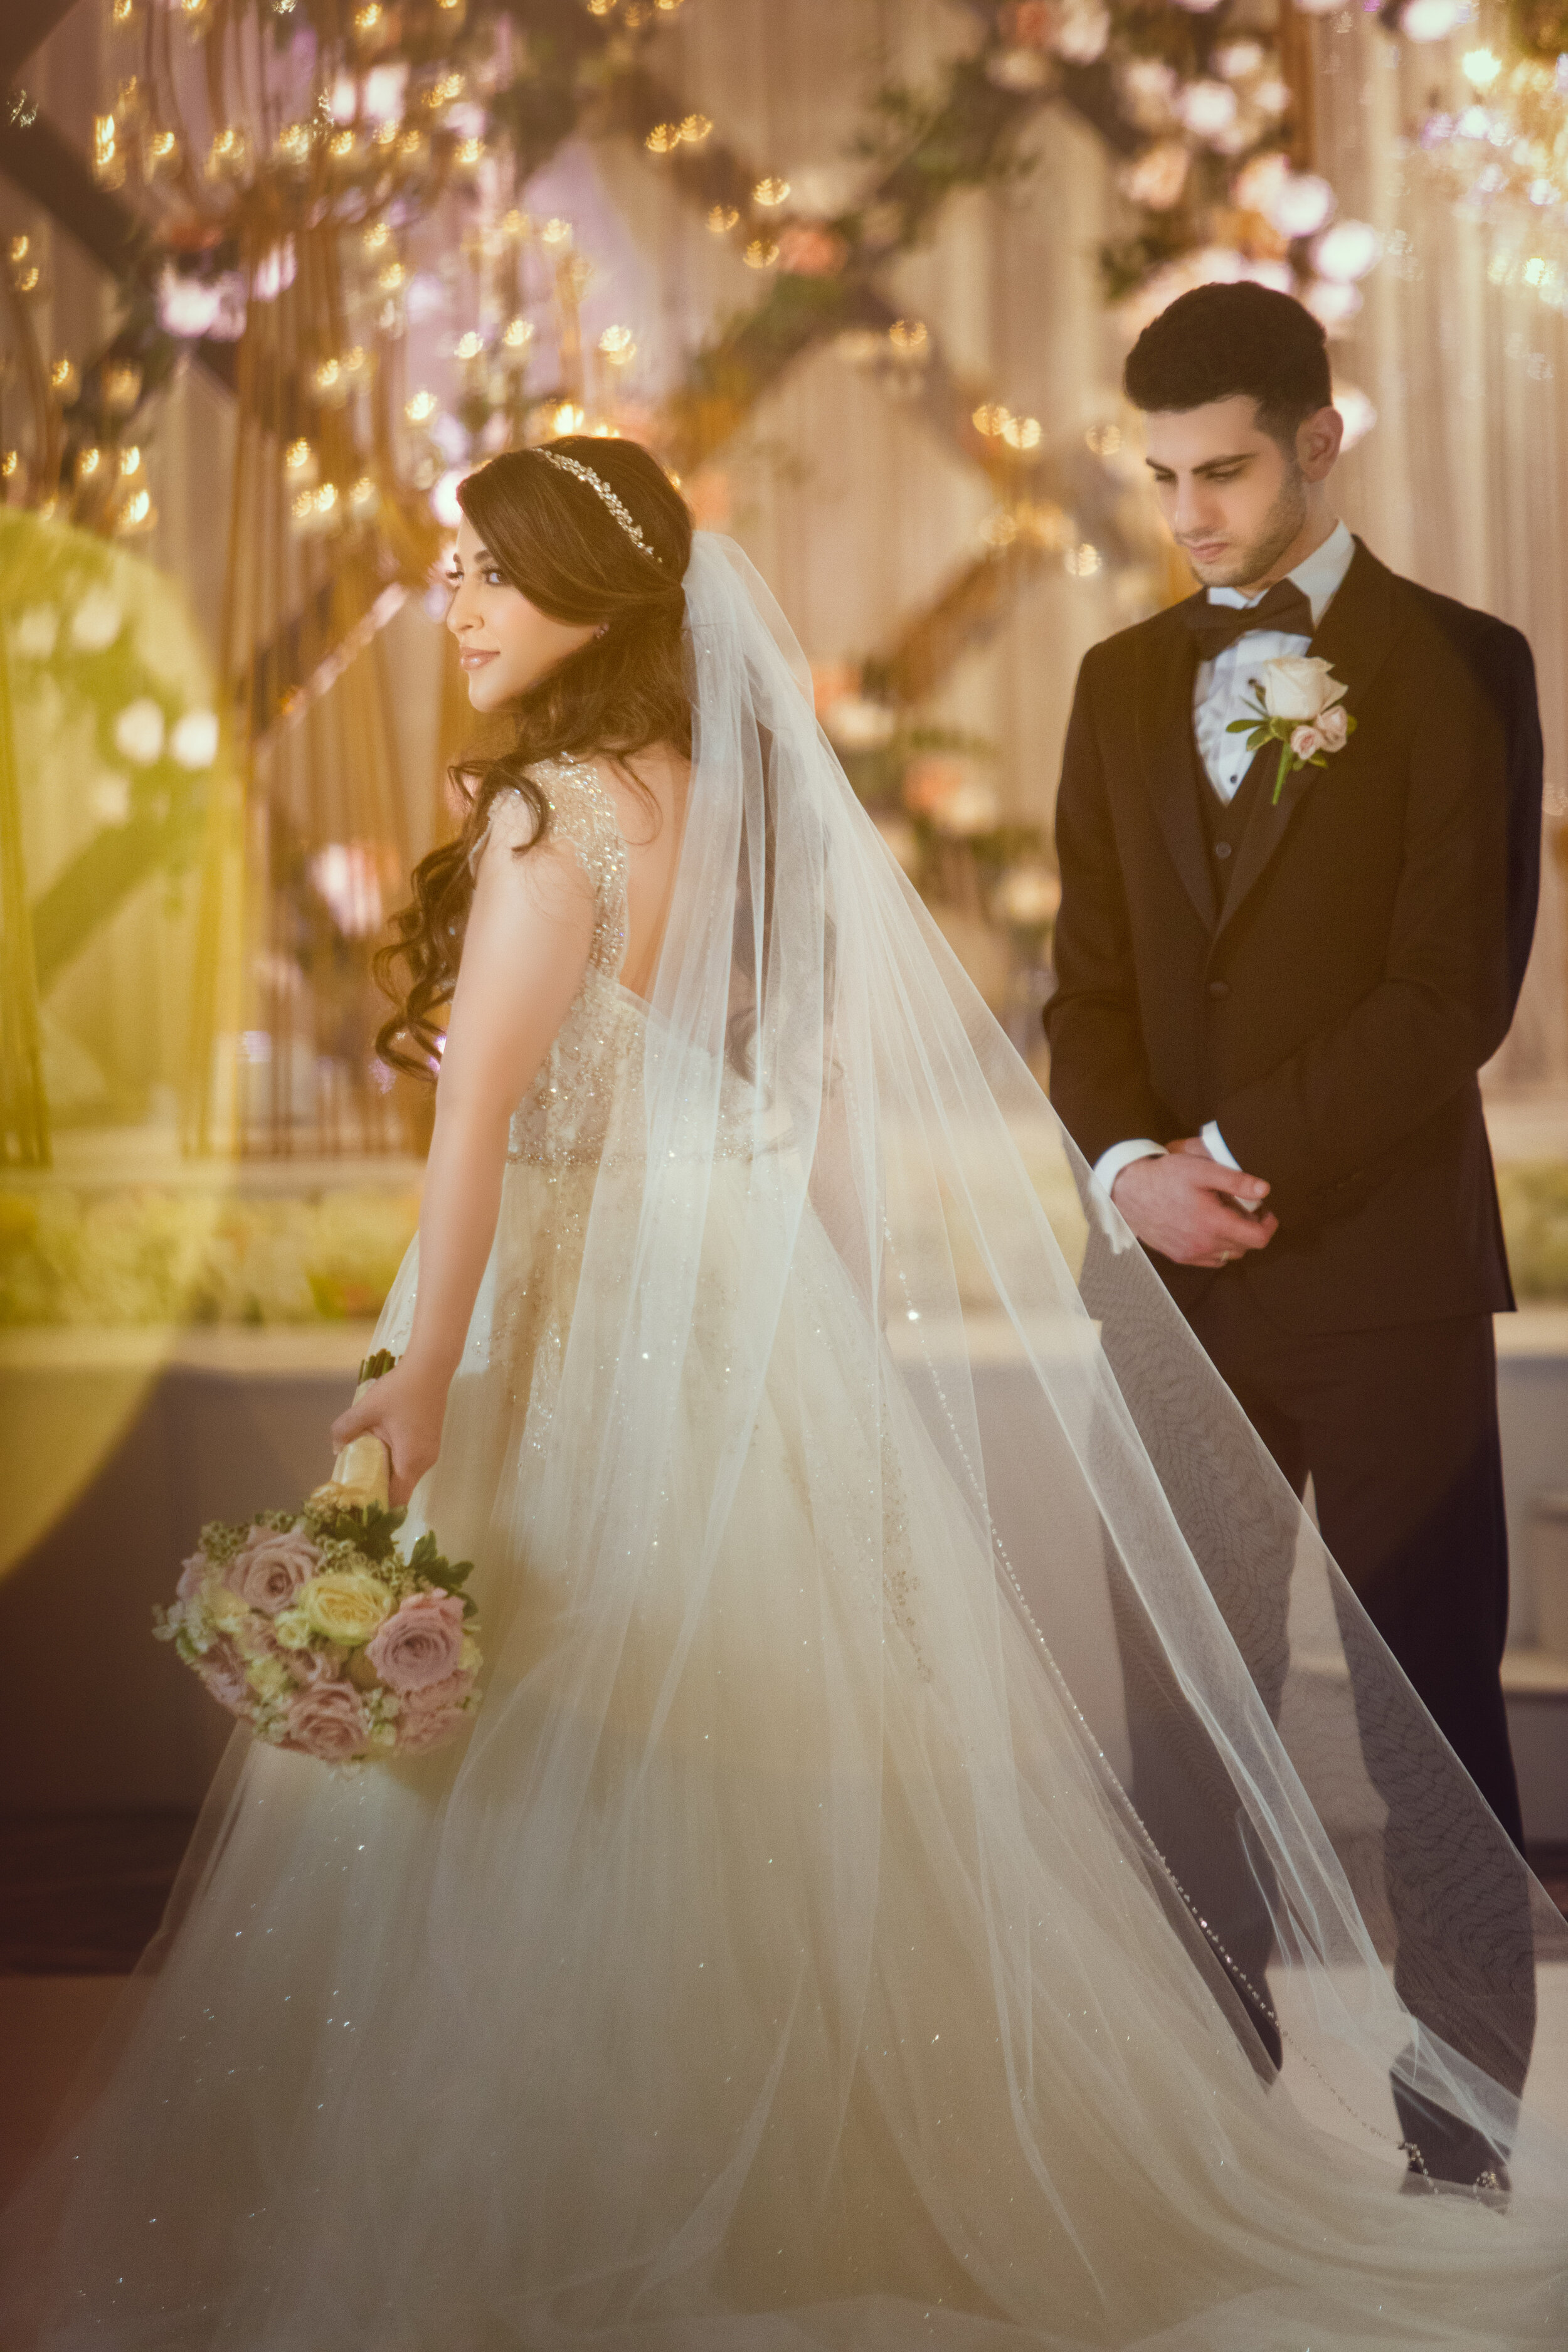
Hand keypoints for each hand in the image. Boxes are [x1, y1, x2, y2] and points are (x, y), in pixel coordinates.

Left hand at [329, 1358, 450, 1505]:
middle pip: (400, 1489)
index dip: (376, 1505)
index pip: (395, 1500)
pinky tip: (380, 1445)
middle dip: (377, 1488)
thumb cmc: (401, 1389)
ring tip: (363, 1460)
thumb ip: (346, 1429)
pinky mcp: (431, 1442)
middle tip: (352, 1480)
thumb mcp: (367, 1408)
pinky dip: (395, 1461)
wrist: (431, 1367)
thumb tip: (336, 1448)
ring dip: (386, 1472)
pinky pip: (411, 1462)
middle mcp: (425, 1463)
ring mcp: (430, 1452)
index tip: (355, 1502)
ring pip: (405, 1475)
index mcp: (411, 1461)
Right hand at [1110, 1148, 1276, 1268]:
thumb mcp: (1201, 1169)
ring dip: (1235, 1240)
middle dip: (1251, 1229)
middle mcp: (1204, 1245)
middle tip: (1247, 1209)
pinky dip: (1217, 1248)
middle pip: (1245, 1247)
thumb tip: (1264, 1189)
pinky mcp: (1179, 1256)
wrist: (1128, 1192)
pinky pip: (1210, 1260)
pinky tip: (1210, 1230)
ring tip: (1227, 1218)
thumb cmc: (1164, 1177)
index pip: (1258, 1238)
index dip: (1269, 1226)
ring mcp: (1191, 1254)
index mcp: (1214, 1224)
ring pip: (1229, 1255)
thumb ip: (1235, 1180)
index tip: (1266, 1212)